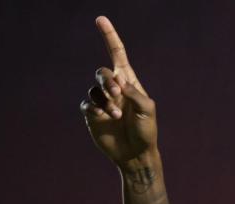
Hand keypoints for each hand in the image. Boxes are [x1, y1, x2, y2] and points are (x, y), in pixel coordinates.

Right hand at [80, 16, 157, 167]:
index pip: (117, 54)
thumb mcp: (147, 110)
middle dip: (108, 81)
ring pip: (94, 88)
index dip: (109, 37)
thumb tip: (118, 82)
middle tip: (118, 95)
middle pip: (102, 72)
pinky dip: (96, 109)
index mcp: (130, 83)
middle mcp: (114, 89)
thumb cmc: (146, 131)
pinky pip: (87, 104)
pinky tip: (105, 119)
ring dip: (105, 100)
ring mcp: (102, 101)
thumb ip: (134, 93)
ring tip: (116, 115)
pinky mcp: (92, 114)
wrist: (136, 153)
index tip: (100, 19)